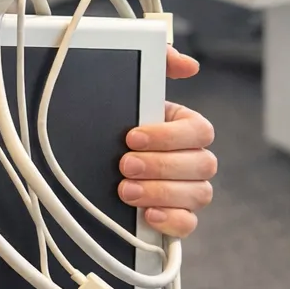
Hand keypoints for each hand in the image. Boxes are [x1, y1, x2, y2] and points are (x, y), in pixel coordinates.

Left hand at [119, 48, 214, 238]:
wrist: (87, 150)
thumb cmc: (117, 121)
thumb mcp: (131, 86)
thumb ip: (159, 64)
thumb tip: (188, 65)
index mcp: (187, 127)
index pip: (199, 131)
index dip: (168, 137)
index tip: (132, 137)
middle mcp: (194, 159)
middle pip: (202, 165)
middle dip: (160, 166)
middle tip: (125, 165)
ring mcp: (188, 191)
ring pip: (199, 195)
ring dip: (161, 193)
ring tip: (126, 191)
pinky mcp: (176, 218)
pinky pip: (189, 225)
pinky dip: (171, 221)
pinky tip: (147, 215)